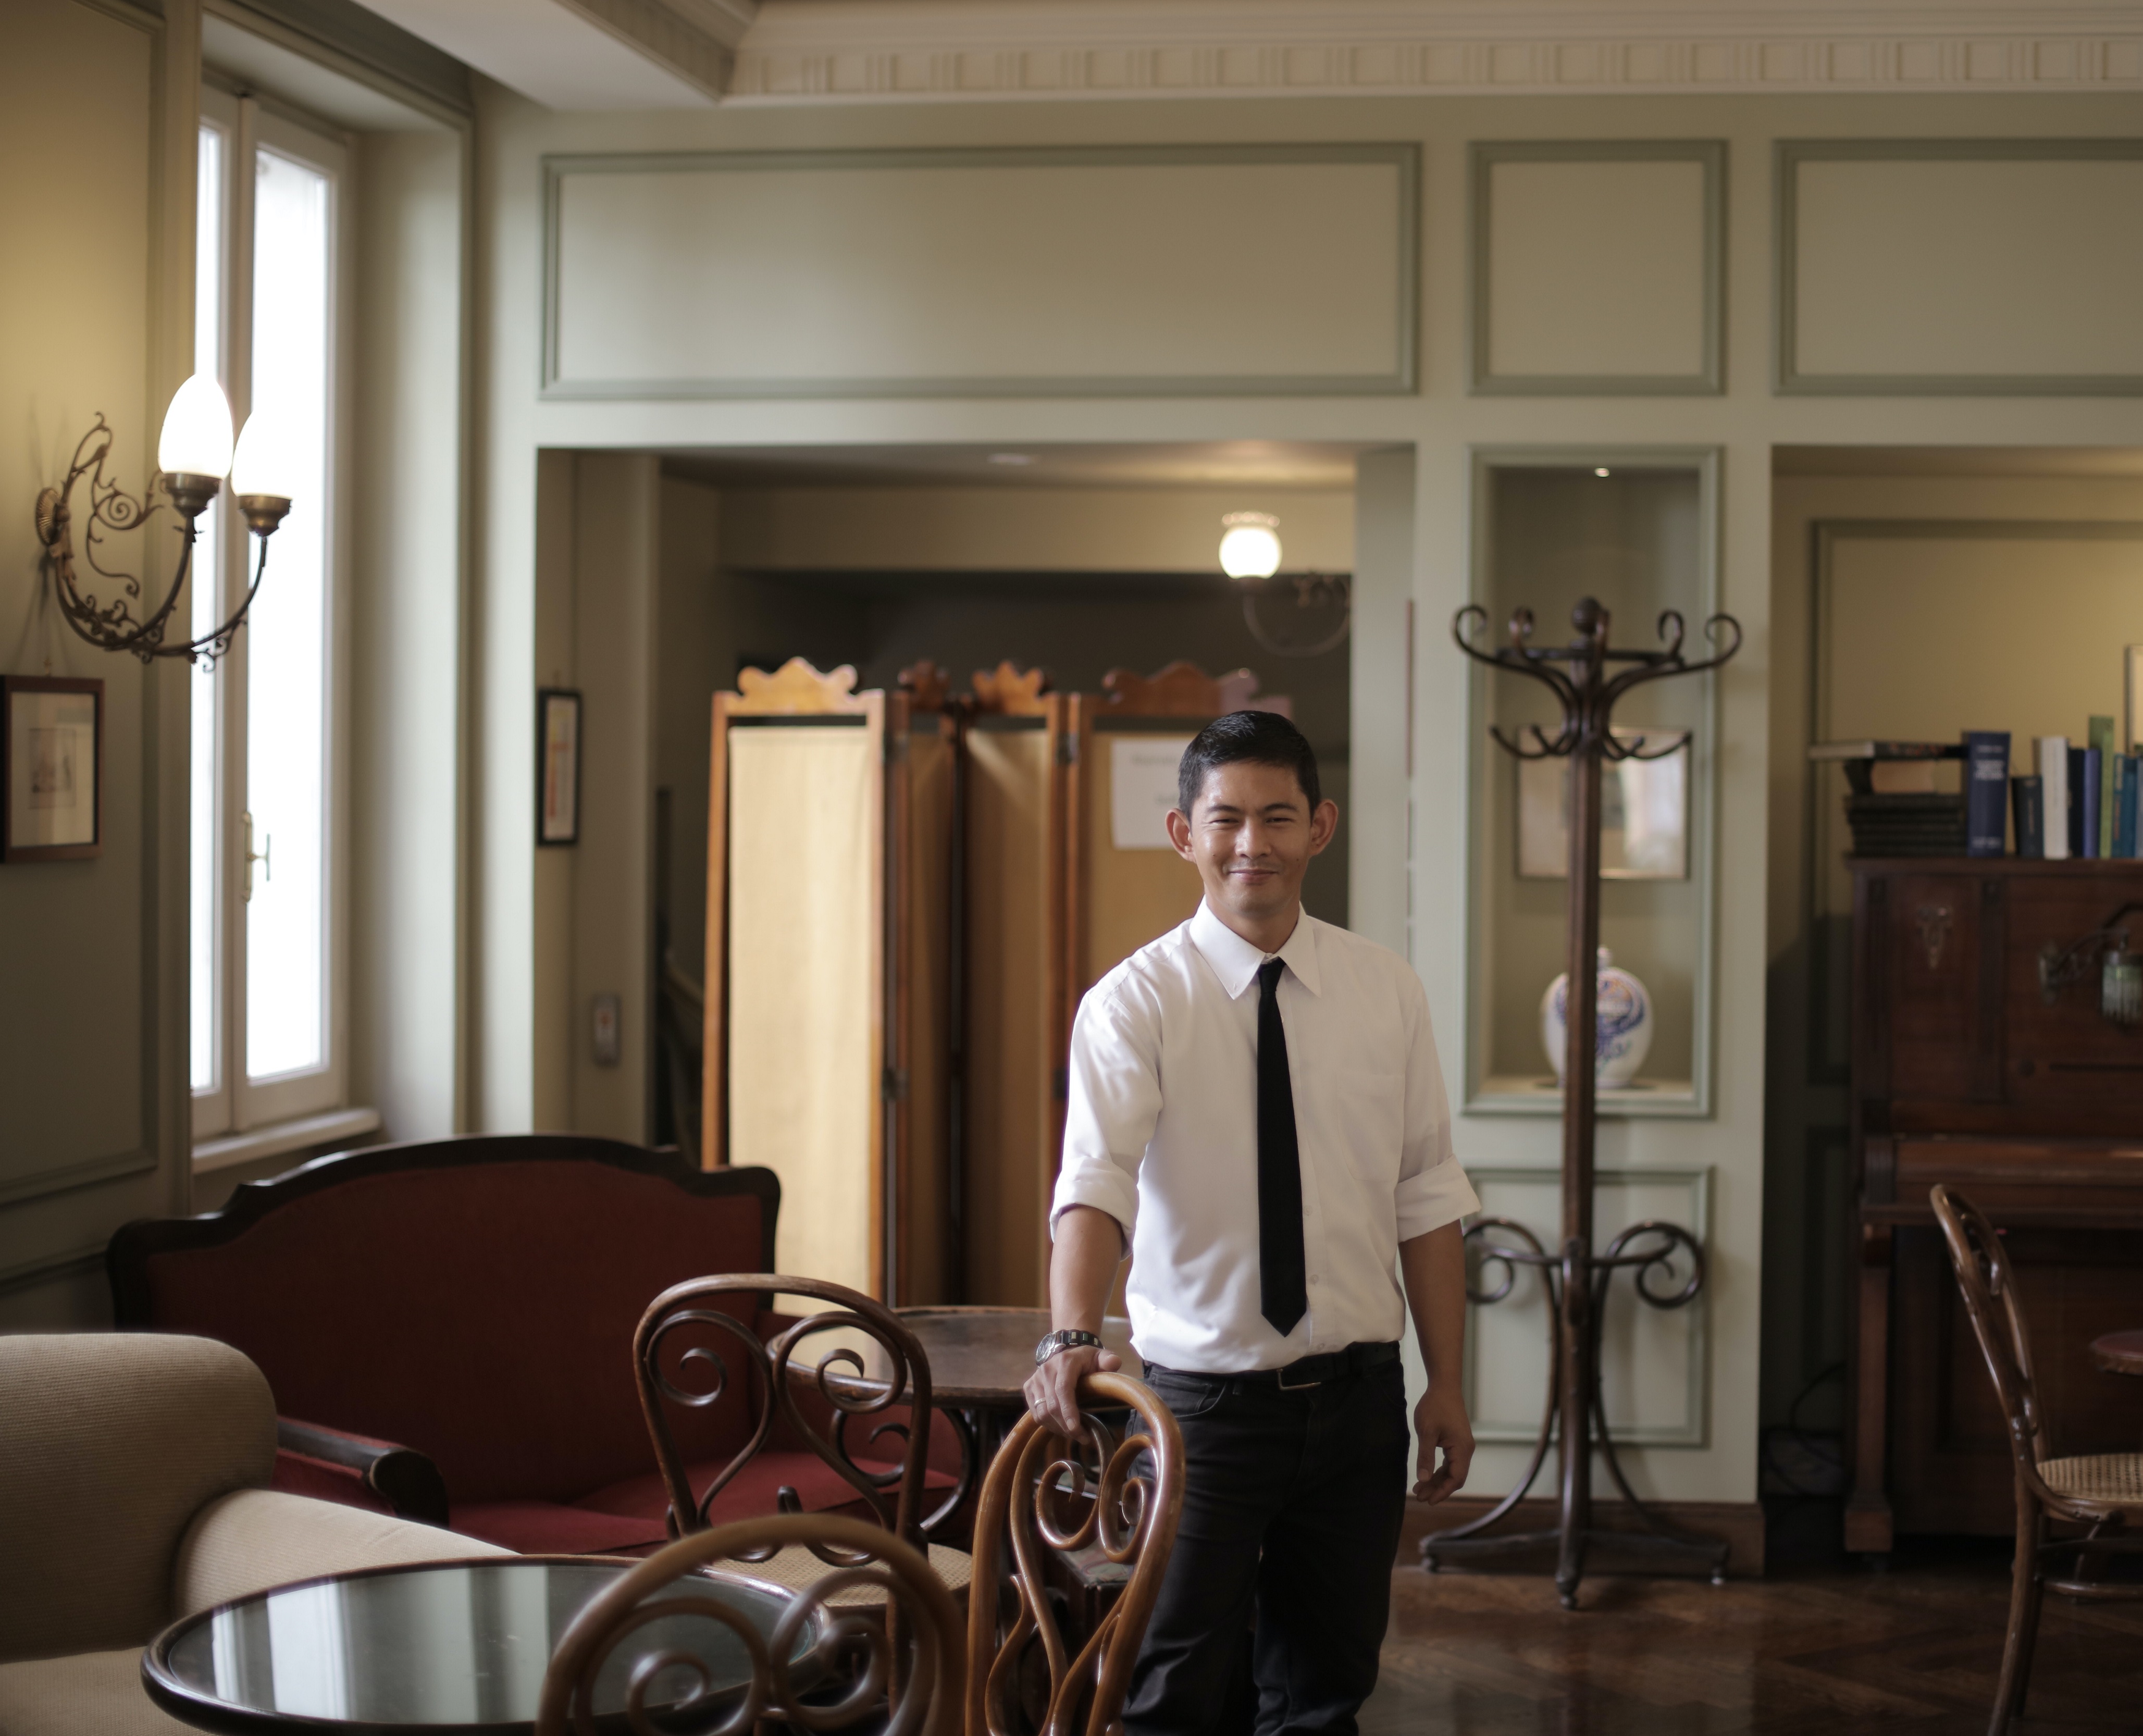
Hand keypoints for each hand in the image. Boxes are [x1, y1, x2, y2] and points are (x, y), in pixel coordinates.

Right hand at [1021, 1343, 1123, 1440]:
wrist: (1065, 1353)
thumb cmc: (1086, 1360)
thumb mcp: (1099, 1356)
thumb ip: (1108, 1359)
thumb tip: (1114, 1363)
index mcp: (1064, 1362)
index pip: (1063, 1389)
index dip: (1068, 1411)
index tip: (1077, 1429)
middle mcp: (1046, 1370)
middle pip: (1052, 1406)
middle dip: (1067, 1427)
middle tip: (1083, 1438)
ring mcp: (1035, 1380)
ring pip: (1042, 1413)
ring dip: (1058, 1428)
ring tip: (1075, 1434)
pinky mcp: (1029, 1388)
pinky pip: (1036, 1414)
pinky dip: (1049, 1425)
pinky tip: (1062, 1428)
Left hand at [1412, 1385, 1473, 1503]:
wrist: (1444, 1386)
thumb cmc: (1435, 1406)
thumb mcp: (1427, 1432)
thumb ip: (1425, 1456)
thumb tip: (1423, 1479)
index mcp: (1462, 1449)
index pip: (1456, 1478)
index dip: (1443, 1491)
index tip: (1429, 1500)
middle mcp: (1465, 1450)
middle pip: (1453, 1477)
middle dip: (1437, 1488)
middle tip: (1418, 1497)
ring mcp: (1461, 1446)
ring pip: (1450, 1470)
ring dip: (1436, 1480)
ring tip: (1418, 1490)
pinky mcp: (1456, 1442)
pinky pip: (1449, 1462)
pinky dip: (1437, 1470)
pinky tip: (1425, 1475)